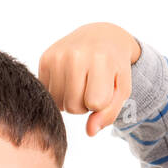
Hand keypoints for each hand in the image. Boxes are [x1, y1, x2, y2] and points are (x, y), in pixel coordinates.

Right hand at [38, 22, 141, 136]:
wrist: (101, 36)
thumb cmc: (114, 68)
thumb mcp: (121, 90)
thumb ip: (109, 113)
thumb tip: (90, 132)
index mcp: (101, 59)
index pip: (95, 103)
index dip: (101, 103)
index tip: (105, 89)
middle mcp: (76, 55)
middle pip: (74, 106)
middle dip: (84, 104)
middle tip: (92, 87)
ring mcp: (57, 55)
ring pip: (60, 103)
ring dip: (71, 101)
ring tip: (81, 83)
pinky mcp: (45, 58)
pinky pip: (49, 94)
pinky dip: (60, 93)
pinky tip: (69, 79)